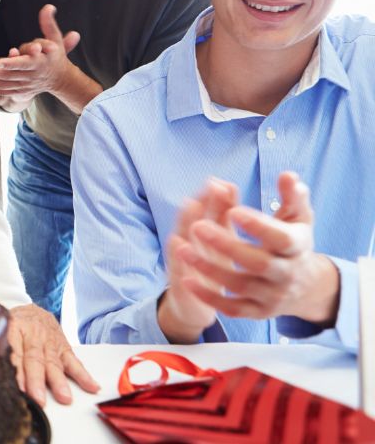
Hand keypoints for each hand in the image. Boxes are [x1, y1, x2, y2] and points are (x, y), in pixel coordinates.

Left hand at [0, 5, 81, 112]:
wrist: (61, 79)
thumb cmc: (55, 56)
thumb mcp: (55, 39)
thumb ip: (48, 24)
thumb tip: (48, 7)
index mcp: (39, 63)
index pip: (23, 63)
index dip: (10, 63)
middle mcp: (30, 76)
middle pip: (8, 75)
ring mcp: (24, 85)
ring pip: (3, 84)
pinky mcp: (20, 92)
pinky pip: (4, 91)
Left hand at [7, 304, 98, 405]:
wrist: (30, 310)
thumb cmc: (12, 326)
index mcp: (12, 329)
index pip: (13, 352)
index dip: (15, 371)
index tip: (18, 389)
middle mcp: (33, 334)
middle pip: (34, 358)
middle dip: (37, 380)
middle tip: (39, 398)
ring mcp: (50, 340)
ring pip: (54, 361)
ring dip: (59, 381)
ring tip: (64, 397)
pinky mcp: (63, 345)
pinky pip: (73, 360)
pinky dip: (82, 374)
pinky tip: (90, 386)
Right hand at [158, 178, 238, 342]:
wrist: (194, 306)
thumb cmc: (210, 268)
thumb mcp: (220, 241)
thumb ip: (223, 214)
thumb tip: (228, 185)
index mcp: (201, 233)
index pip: (205, 210)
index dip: (212, 196)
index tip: (222, 182)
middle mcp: (187, 243)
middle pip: (190, 220)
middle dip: (198, 204)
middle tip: (208, 188)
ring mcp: (180, 261)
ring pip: (181, 239)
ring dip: (185, 222)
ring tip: (190, 206)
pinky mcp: (178, 281)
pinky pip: (177, 267)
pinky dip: (177, 255)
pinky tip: (179, 244)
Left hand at [178, 172, 338, 325]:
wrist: (305, 287)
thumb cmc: (292, 242)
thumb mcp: (297, 218)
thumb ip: (291, 197)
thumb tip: (288, 175)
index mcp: (298, 248)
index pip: (282, 239)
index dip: (259, 226)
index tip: (234, 210)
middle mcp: (287, 274)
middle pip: (258, 263)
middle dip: (227, 245)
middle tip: (198, 226)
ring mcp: (273, 296)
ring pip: (240, 285)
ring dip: (210, 268)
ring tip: (182, 250)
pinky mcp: (258, 312)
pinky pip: (232, 309)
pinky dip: (209, 296)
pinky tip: (186, 280)